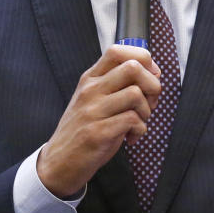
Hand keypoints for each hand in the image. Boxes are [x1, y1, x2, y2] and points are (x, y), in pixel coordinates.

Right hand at [37, 44, 160, 197]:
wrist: (59, 162)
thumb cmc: (84, 129)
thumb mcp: (95, 99)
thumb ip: (118, 84)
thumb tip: (154, 73)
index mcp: (90, 79)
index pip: (117, 50)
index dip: (142, 59)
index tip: (148, 77)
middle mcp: (91, 90)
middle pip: (133, 67)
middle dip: (152, 85)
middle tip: (148, 103)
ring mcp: (93, 110)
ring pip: (136, 94)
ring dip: (146, 111)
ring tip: (137, 122)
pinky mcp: (98, 132)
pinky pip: (133, 120)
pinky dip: (140, 130)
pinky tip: (130, 137)